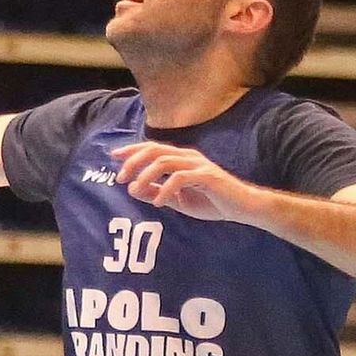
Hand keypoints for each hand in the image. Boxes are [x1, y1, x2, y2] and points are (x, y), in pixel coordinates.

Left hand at [115, 141, 261, 223]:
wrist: (242, 207)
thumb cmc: (211, 201)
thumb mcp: (177, 200)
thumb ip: (155, 193)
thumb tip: (132, 188)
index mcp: (181, 159)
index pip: (152, 148)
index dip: (132, 150)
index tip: (113, 155)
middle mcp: (188, 157)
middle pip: (155, 150)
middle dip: (134, 161)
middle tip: (120, 177)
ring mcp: (198, 165)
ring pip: (165, 161)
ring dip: (146, 174)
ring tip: (135, 189)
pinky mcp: (207, 176)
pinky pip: (181, 177)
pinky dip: (166, 189)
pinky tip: (159, 202)